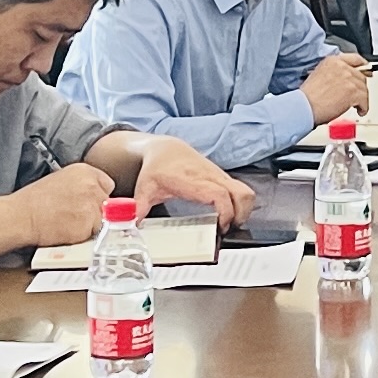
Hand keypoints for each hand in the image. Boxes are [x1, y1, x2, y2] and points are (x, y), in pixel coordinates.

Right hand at [7, 164, 117, 252]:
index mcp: (85, 171)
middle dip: (96, 212)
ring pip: (103, 220)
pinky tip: (67, 231)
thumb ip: (82, 185)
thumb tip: (95, 197)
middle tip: (74, 216)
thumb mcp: (61, 180)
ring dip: (90, 225)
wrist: (21, 216)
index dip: (98, 197)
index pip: (107, 185)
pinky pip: (95, 233)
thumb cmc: (34, 201)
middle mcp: (92, 185)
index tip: (87, 204)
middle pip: (108, 203)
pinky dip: (84, 235)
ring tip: (68, 224)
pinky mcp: (89, 223)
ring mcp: (92, 204)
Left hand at [130, 136, 253, 222]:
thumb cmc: (157, 168)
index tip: (221, 227)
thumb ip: (139, 207)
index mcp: (193, 180)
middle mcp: (210, 176)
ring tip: (231, 223)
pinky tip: (228, 215)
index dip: (225, 213)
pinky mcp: (223, 178)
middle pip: (241, 193)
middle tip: (228, 228)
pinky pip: (242, 191)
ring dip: (244, 210)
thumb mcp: (145, 188)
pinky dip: (241, 205)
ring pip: (246, 191)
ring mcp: (219, 176)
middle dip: (241, 215)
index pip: (219, 195)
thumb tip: (132, 224)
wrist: (165, 149)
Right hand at [301, 51, 372, 122]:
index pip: (355, 59)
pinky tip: (359, 110)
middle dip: (360, 87)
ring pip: (364, 88)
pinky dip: (363, 107)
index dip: (363, 66)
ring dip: (361, 98)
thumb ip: (334, 73)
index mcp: (333, 61)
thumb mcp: (318, 75)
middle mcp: (342, 67)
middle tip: (358, 95)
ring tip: (356, 105)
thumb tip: (344, 80)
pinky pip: (365, 100)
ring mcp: (348, 78)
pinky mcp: (353, 92)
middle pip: (361, 76)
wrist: (304, 106)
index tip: (366, 70)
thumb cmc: (308, 97)